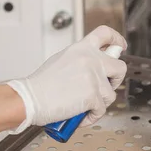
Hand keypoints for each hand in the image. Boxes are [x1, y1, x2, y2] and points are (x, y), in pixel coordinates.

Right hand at [7, 26, 126, 131]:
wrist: (30, 98)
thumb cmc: (40, 85)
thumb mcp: (62, 61)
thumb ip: (81, 60)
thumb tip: (93, 68)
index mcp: (81, 48)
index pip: (105, 34)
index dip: (116, 39)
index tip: (120, 46)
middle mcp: (90, 60)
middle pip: (120, 67)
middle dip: (116, 80)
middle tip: (106, 86)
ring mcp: (94, 78)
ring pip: (110, 94)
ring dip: (99, 103)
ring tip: (83, 106)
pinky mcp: (93, 96)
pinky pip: (101, 110)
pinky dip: (91, 116)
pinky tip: (79, 116)